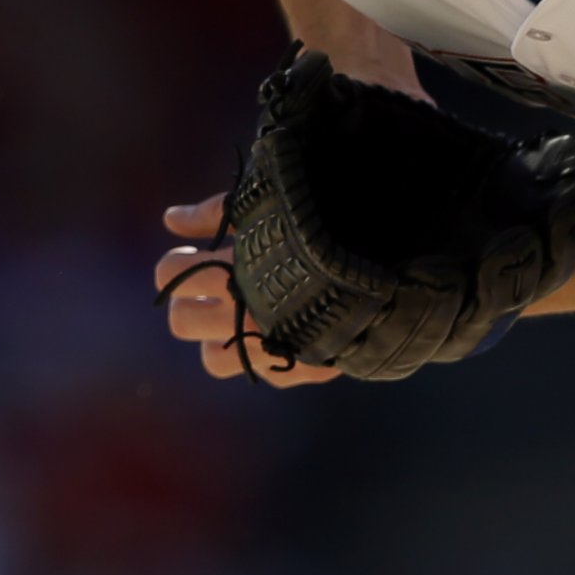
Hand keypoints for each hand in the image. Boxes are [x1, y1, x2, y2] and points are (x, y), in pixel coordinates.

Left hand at [152, 196, 341, 387]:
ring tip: (241, 314)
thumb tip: (170, 218)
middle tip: (213, 286)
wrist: (404, 256)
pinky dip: (266, 352)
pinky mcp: (304, 368)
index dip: (176, 263)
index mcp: (239, 266)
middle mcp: (250, 311)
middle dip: (189, 302)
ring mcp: (276, 345)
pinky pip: (263, 372)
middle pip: (181, 321)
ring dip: (221, 337)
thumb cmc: (335, 216)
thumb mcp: (274, 202)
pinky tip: (279, 329)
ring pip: (213, 360)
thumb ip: (220, 210)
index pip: (173, 272)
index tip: (191, 254)